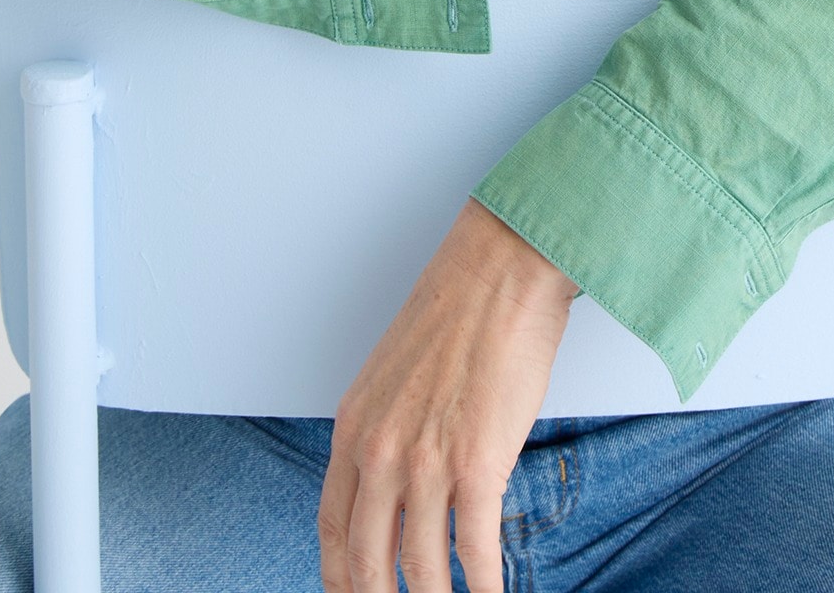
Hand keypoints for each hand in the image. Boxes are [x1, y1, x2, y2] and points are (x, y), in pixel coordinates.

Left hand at [318, 198, 575, 591]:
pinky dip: (483, 589)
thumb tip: (401, 488)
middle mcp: (380, 452)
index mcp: (354, 428)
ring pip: (420, 570)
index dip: (341, 580)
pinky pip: (474, 552)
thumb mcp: (393, 376)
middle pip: (368, 563)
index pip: (333, 531)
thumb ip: (386, 433)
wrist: (499, 272)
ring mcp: (426, 462)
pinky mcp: (477, 465)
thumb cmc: (457, 312)